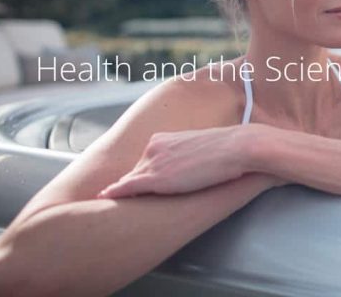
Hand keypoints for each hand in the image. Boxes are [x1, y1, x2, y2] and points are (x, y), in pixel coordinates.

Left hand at [97, 126, 256, 198]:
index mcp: (165, 139)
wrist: (238, 147)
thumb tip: (194, 169)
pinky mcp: (155, 178)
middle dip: (129, 183)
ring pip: (129, 180)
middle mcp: (154, 147)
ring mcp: (153, 161)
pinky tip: (103, 198)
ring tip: (106, 201)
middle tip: (112, 195)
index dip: (144, 175)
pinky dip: (114, 193)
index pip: (147, 161)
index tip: (136, 185)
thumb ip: (189, 158)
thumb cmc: (230, 150)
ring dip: (120, 191)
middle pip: (136, 171)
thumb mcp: (205, 150)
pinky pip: (126, 187)